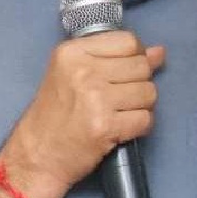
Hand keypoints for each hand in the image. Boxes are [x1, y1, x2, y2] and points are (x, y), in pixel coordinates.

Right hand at [0, 31, 164, 197]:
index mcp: (73, 52)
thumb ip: (113, 58)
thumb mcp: (72, 73)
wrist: (37, 155)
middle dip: (138, 84)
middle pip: (141, 67)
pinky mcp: (105, 126)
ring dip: (141, 106)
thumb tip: (159, 52)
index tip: (122, 74)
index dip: (134, 58)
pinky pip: (146, 119)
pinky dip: (139, 126)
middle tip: (118, 98)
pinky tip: (121, 128)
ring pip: (148, 93)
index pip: (128, 41)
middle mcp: (84, 71)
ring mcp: (95, 99)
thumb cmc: (55, 114)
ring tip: (119, 113)